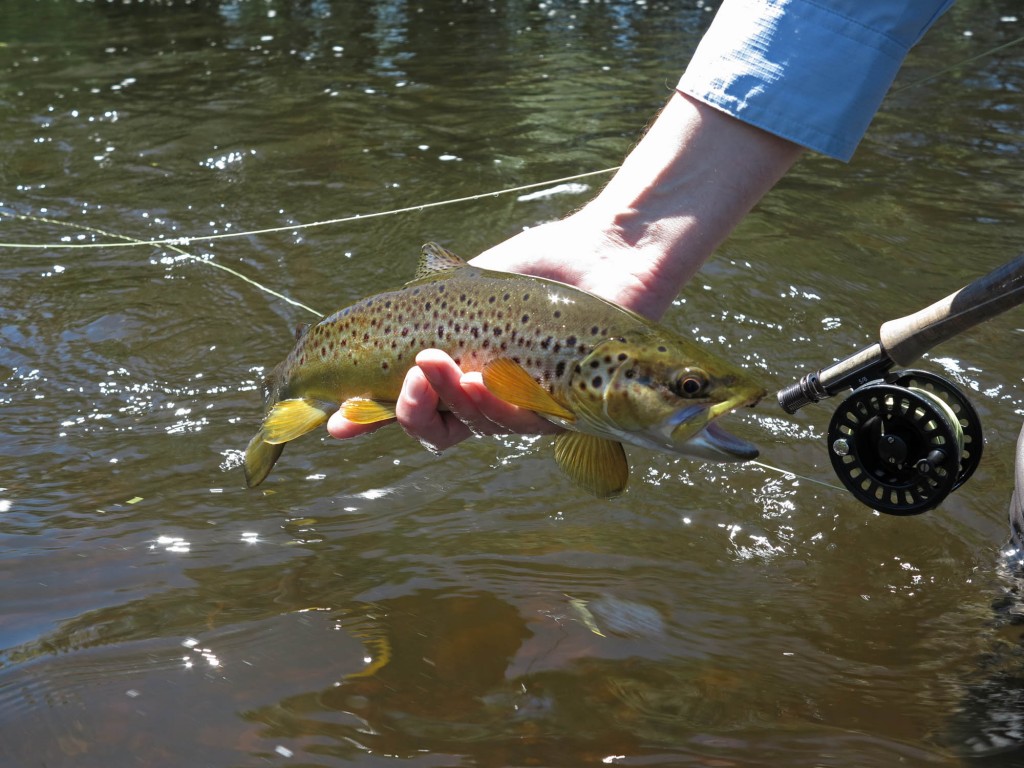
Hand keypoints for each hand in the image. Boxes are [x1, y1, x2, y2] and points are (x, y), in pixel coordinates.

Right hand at [328, 91, 801, 452]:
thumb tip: (377, 306)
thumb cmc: (542, 267)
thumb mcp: (469, 281)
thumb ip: (427, 300)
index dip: (370, 420)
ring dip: (445, 401)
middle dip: (407, 411)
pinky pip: (520, 421)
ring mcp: (524, 408)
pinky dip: (490, 405)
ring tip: (430, 366)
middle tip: (407, 375)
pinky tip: (471, 380)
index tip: (334, 422)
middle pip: (434, 430)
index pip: (411, 406)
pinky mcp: (563, 409)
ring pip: (472, 427)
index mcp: (462, 374)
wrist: (604, 252)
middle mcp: (489, 400)